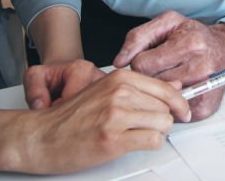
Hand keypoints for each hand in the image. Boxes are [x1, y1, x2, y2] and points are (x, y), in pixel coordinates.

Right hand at [17, 69, 190, 173]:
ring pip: (163, 124)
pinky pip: (152, 141)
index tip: (184, 111)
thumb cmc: (70, 117)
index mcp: (119, 79)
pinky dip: (151, 144)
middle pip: (166, 107)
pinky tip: (135, 143)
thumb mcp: (106, 91)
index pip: (166, 88)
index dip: (180, 102)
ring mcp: (116, 116)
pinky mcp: (113, 139)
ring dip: (157, 133)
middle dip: (164, 120)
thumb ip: (140, 88)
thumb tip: (176, 85)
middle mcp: (120, 94)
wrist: (40, 137)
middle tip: (150, 127)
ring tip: (138, 135)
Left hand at [115, 10, 224, 121]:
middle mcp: (200, 66)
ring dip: (160, 91)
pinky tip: (177, 90)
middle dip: (150, 76)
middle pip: (150, 83)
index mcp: (189, 44)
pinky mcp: (205, 106)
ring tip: (169, 77)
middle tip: (161, 68)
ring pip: (160, 99)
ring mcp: (203, 89)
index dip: (141, 61)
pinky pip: (174, 113)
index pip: (142, 64)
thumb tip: (119, 61)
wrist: (224, 47)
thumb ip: (138, 37)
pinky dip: (171, 104)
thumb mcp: (167, 23)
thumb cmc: (194, 35)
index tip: (151, 58)